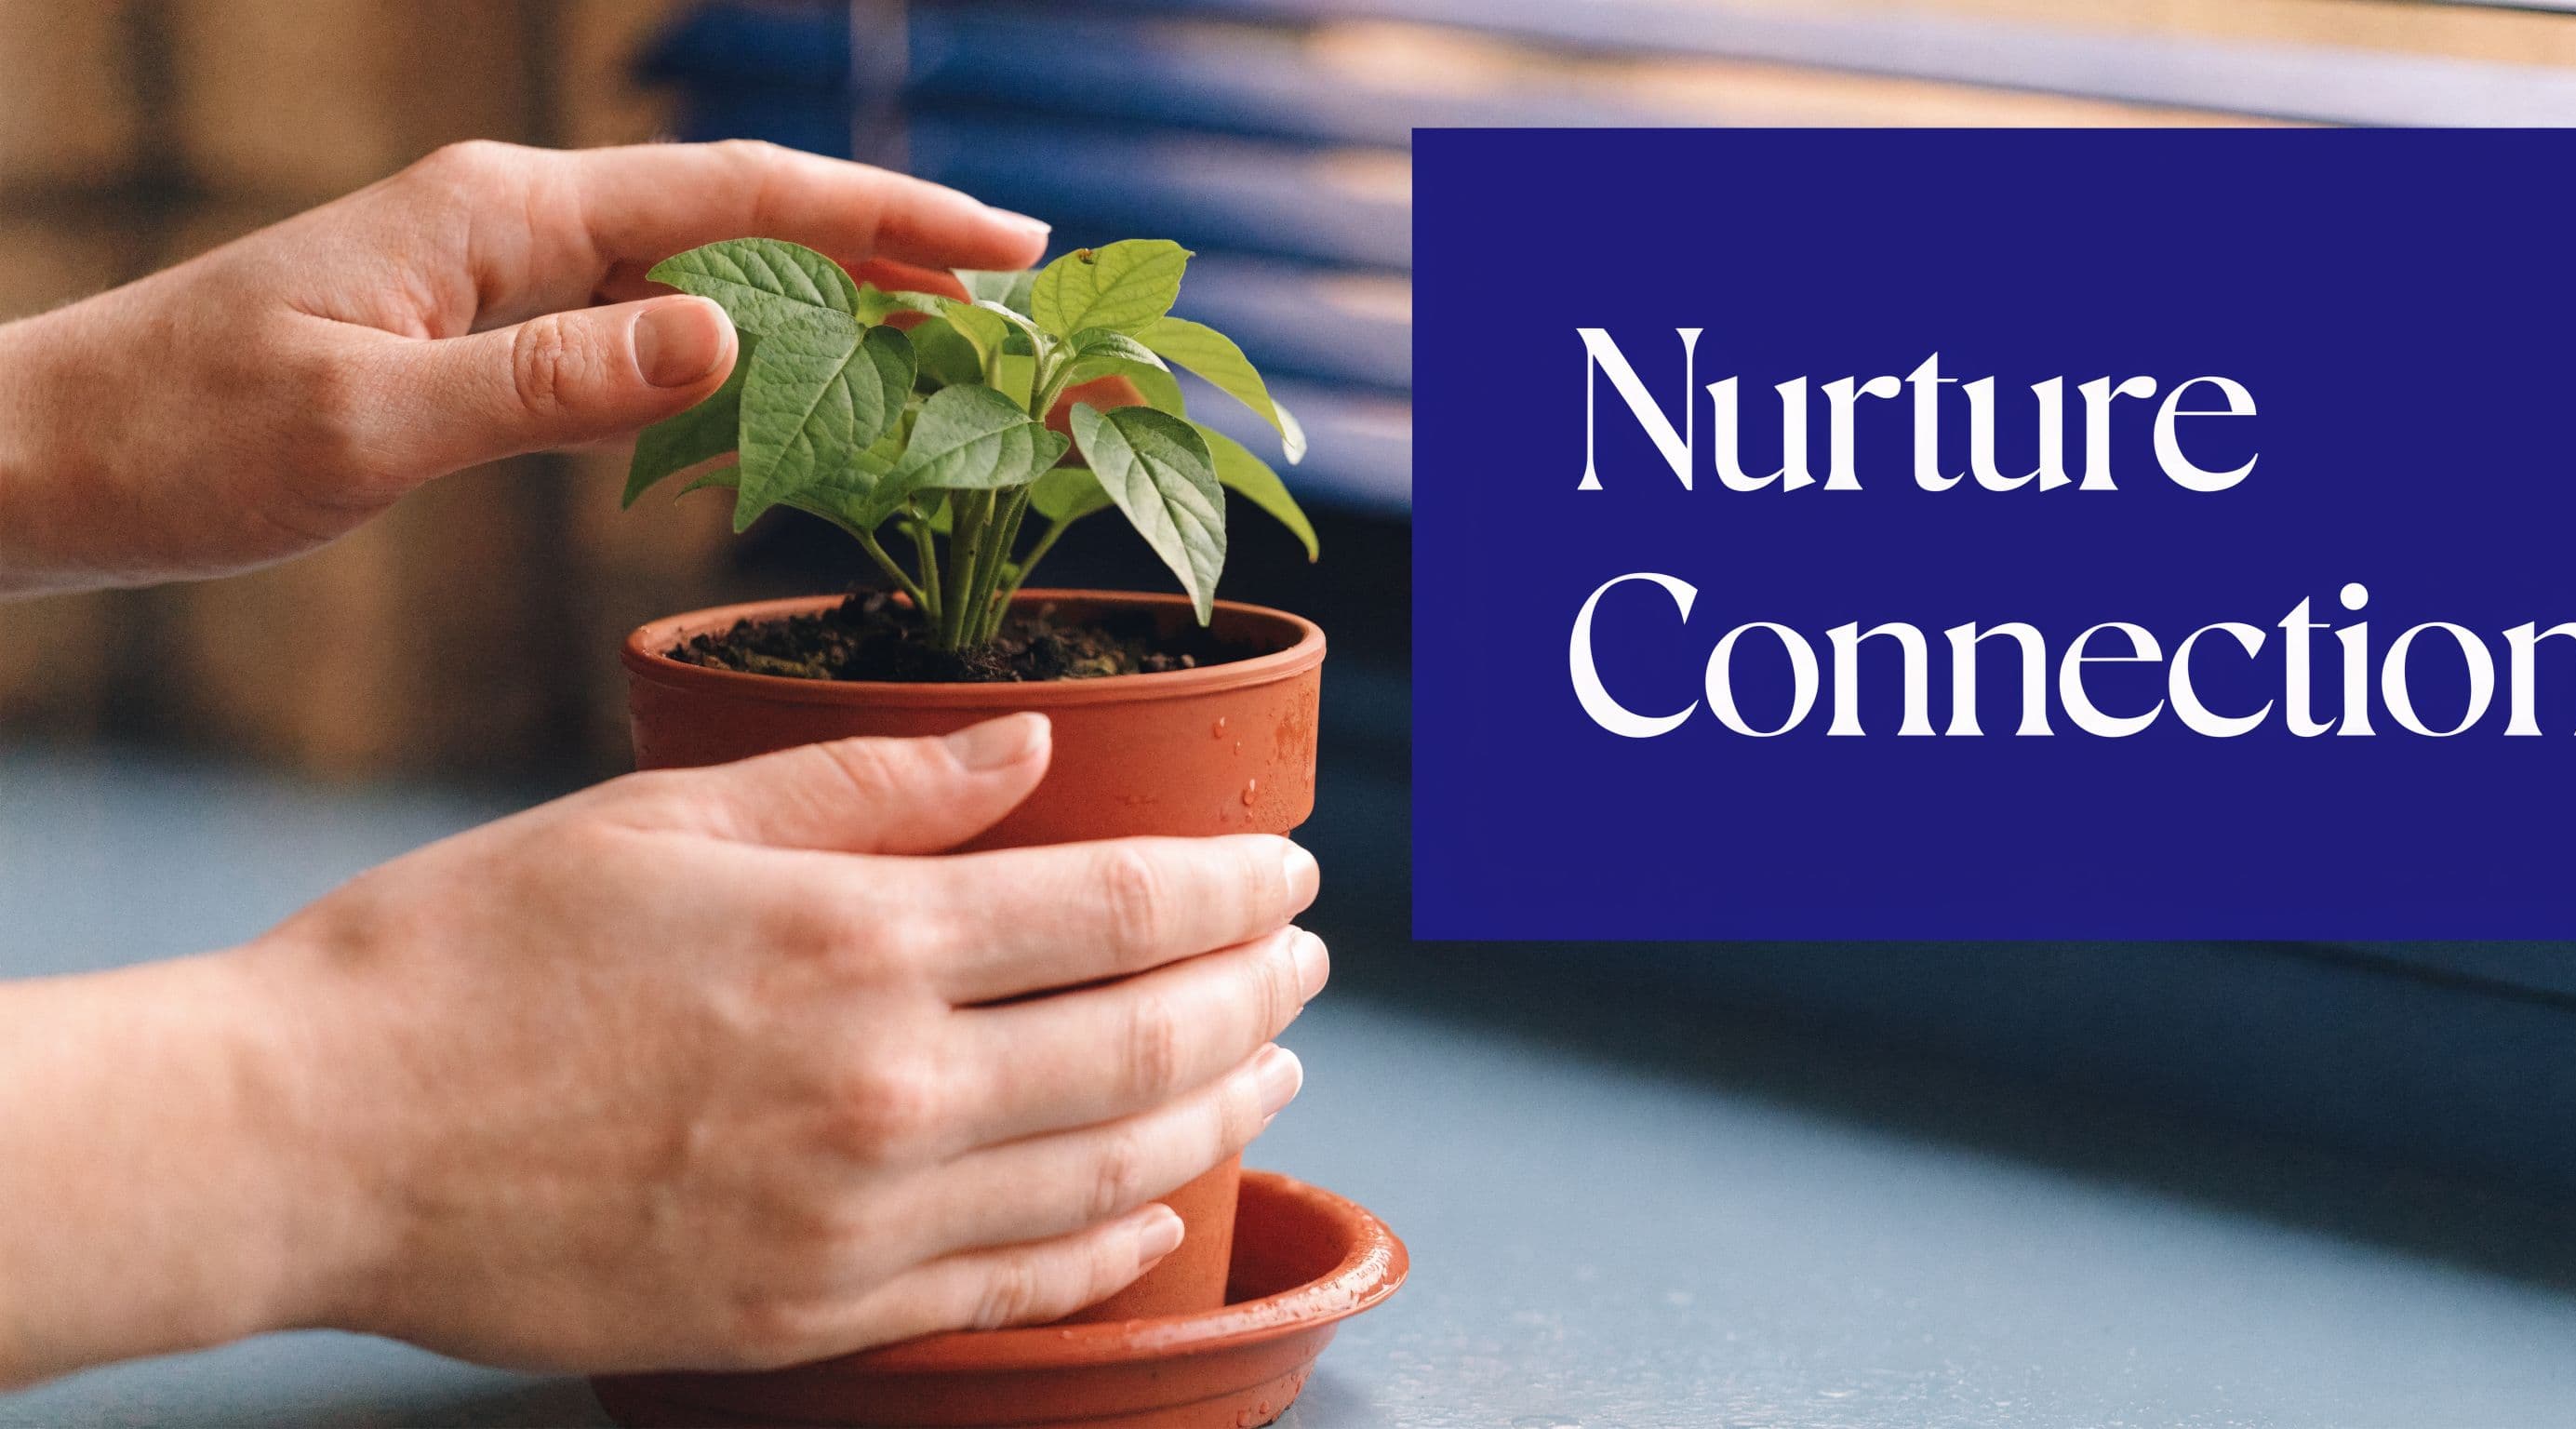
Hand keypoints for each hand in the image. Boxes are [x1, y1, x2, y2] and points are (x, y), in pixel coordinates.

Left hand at [0, 139, 1049, 594]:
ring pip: (712, 272)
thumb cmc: (183, 442)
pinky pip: (652, 326)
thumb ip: (551, 382)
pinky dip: (751, 353)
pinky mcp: (484, 329)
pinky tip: (804, 392)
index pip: (741, 196)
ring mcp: (502, 272)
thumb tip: (731, 340)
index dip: (887, 218)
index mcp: (503, 216)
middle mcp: (516, 222)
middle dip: (893, 249)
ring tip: (955, 346)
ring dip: (836, 301)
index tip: (1009, 246)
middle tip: (1024, 306)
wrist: (51, 457)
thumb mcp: (367, 425)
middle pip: (749, 216)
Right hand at [0, 714, 1325, 1380]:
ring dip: (1220, 1114)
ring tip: (1272, 1071)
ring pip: (1114, 1169)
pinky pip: (1016, 1286)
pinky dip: (1113, 1246)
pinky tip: (1158, 1209)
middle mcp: (890, 1087)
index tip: (1292, 871)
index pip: (1125, 907)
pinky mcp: (812, 1318)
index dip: (1234, 888)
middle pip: (1152, 1041)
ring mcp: (859, 1221)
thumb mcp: (663, 814)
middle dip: (1258, 995)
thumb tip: (1034, 742)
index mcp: (860, 938)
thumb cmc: (470, 952)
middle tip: (1306, 963)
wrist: (314, 1140)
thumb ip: (870, 786)